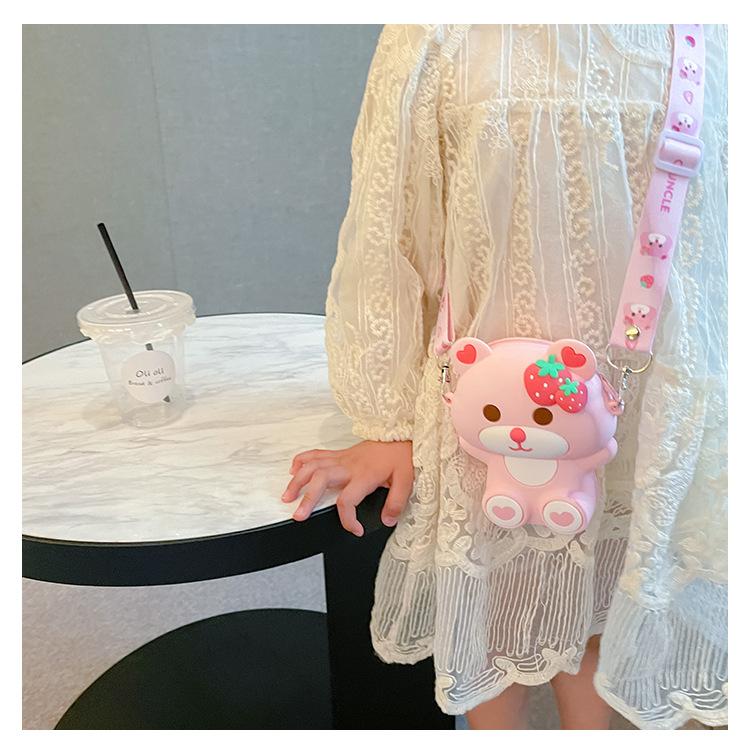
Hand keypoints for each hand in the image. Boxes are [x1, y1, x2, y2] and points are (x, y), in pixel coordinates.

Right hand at [281, 440, 413, 536]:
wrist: (401, 434)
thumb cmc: (402, 456)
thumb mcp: (407, 481)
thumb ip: (396, 502)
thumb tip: (387, 520)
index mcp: (364, 475)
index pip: (347, 500)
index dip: (348, 520)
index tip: (355, 530)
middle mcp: (349, 466)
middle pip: (320, 479)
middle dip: (307, 498)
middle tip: (299, 515)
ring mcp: (342, 458)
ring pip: (313, 465)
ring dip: (298, 480)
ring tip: (288, 495)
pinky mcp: (340, 453)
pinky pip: (317, 453)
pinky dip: (302, 460)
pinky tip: (294, 469)